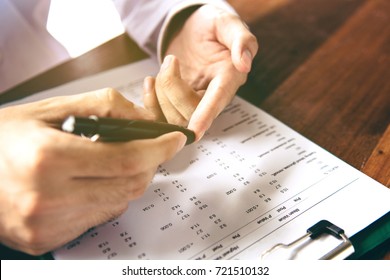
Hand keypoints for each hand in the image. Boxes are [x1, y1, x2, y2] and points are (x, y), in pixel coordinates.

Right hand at [0, 89, 186, 254]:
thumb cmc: (6, 138)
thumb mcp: (51, 109)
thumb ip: (103, 106)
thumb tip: (144, 118)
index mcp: (46, 158)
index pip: (126, 158)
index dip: (158, 148)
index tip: (173, 139)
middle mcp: (46, 198)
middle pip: (129, 185)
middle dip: (149, 164)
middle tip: (150, 148)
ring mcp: (47, 225)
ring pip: (119, 203)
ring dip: (129, 180)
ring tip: (116, 161)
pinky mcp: (47, 240)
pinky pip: (99, 218)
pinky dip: (108, 198)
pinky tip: (93, 182)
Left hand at [144, 4, 257, 138]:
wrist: (194, 29)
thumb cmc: (212, 27)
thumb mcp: (227, 23)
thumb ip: (241, 39)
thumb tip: (244, 63)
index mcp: (228, 77)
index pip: (218, 101)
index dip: (206, 115)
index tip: (196, 131)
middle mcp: (212, 95)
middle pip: (190, 111)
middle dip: (171, 87)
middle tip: (171, 60)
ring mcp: (194, 103)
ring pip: (174, 116)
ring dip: (160, 92)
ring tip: (165, 65)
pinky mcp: (177, 104)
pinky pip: (161, 115)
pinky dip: (150, 101)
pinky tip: (150, 82)